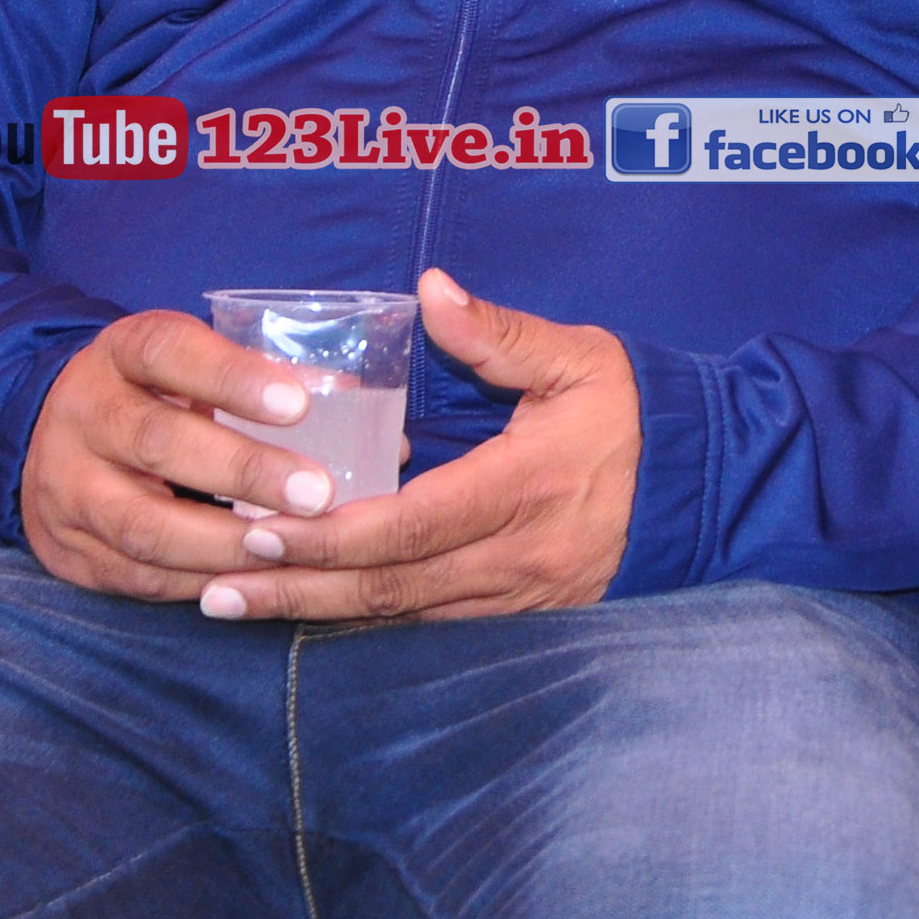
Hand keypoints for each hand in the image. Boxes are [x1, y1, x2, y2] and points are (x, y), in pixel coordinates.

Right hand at [17, 308, 371, 598]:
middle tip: (318, 493)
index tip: (300, 404)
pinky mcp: (67, 550)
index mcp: (122, 353)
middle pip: (158, 442)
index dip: (233, 377)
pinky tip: (252, 581)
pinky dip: (199, 581)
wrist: (56, 438)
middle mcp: (85, 414)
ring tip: (294, 547)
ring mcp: (66, 487)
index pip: (169, 352)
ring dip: (226, 543)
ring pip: (144, 524)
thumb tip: (380, 428)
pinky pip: (135, 576)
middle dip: (244, 472)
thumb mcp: (196, 365)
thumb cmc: (159, 395)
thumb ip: (270, 384)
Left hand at [193, 268, 637, 621]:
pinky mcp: (518, 617)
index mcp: (523, 488)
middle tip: (215, 586)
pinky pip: (426, 629)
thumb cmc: (634, 412)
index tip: (261, 525)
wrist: (703, 485)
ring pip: (399, 620)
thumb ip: (499, 333)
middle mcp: (514, 557)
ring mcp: (516, 598)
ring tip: (233, 603)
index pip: (413, 525)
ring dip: (314, 613)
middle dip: (297, 587)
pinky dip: (360, 622)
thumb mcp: (579, 357)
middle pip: (389, 588)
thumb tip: (430, 289)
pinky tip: (305, 612)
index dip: (332, 534)